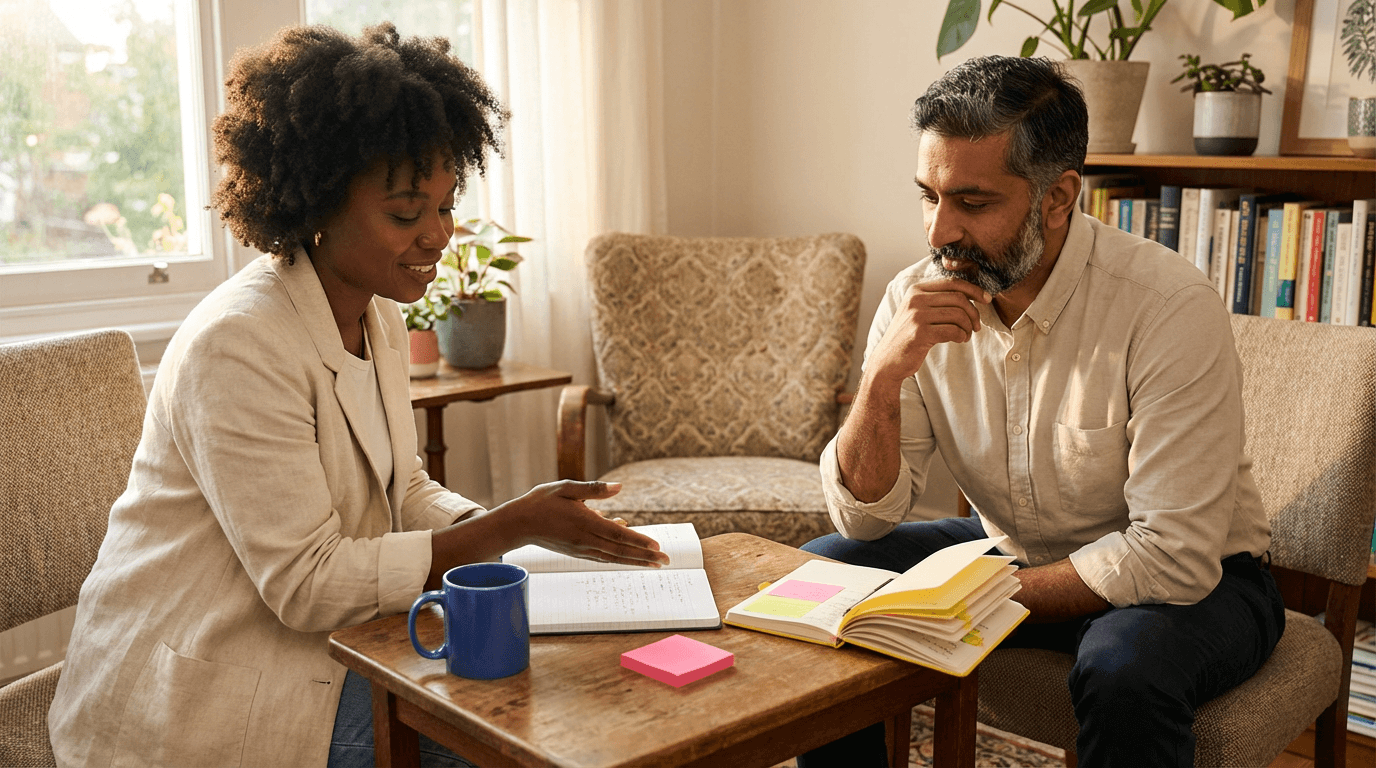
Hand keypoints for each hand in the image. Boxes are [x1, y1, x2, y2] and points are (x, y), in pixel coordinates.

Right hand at [495, 480, 669, 567]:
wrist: (518, 524)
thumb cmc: (541, 502)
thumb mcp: (566, 487)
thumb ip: (594, 489)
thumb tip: (620, 487)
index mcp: (584, 522)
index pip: (617, 534)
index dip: (638, 541)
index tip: (657, 546)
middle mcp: (585, 539)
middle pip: (620, 550)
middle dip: (645, 556)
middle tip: (667, 560)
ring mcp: (581, 548)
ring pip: (614, 557)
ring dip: (636, 561)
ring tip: (655, 563)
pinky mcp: (578, 552)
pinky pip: (603, 556)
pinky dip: (619, 557)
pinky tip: (631, 555)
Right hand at [867, 278, 990, 384]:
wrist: (887, 360)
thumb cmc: (908, 336)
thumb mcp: (918, 312)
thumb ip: (938, 300)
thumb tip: (971, 295)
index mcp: (916, 289)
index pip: (952, 282)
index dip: (974, 289)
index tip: (986, 299)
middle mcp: (915, 299)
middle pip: (958, 298)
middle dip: (974, 313)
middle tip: (977, 326)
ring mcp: (916, 315)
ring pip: (958, 315)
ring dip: (968, 327)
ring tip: (967, 335)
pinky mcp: (920, 333)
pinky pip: (953, 331)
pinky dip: (962, 336)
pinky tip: (960, 340)